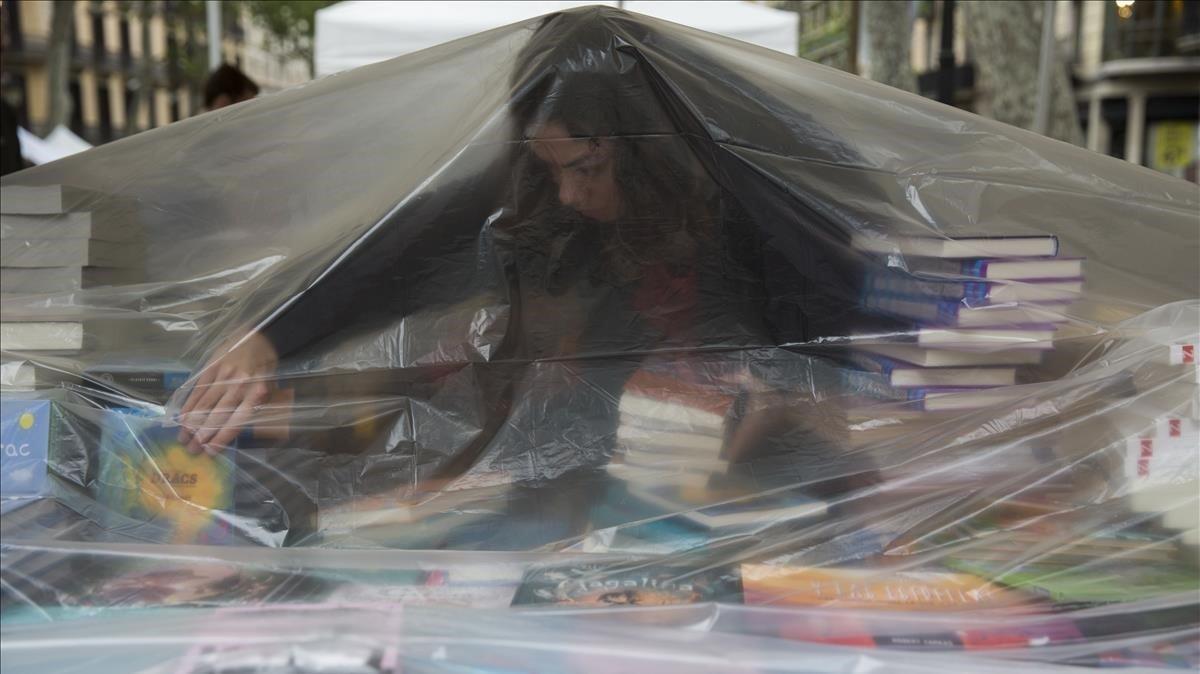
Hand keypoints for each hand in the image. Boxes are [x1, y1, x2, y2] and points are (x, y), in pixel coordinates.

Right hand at [176, 331, 278, 454]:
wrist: (259, 335)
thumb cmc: (265, 365)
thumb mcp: (269, 387)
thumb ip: (255, 406)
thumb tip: (238, 428)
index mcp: (256, 393)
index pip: (237, 421)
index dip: (222, 437)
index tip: (210, 451)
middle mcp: (239, 386)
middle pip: (217, 415)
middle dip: (203, 435)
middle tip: (192, 450)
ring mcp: (223, 376)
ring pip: (204, 404)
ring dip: (192, 423)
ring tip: (183, 438)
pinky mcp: (211, 367)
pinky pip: (198, 389)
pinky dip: (189, 404)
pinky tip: (181, 417)